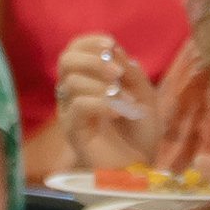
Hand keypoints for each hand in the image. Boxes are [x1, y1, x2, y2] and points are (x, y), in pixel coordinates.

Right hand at [55, 33, 159, 171]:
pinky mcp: (72, 130)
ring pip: (71, 82)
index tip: (111, 43)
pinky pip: (77, 106)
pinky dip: (100, 103)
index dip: (89, 41)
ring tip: (124, 99)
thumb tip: (113, 49)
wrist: (141, 168)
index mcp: (89, 81)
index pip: (74, 50)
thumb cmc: (140, 133)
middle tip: (115, 72)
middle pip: (66, 60)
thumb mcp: (144, 95)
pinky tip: (118, 112)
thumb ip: (130, 72)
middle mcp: (74, 93)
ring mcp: (71, 112)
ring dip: (102, 85)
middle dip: (92, 59)